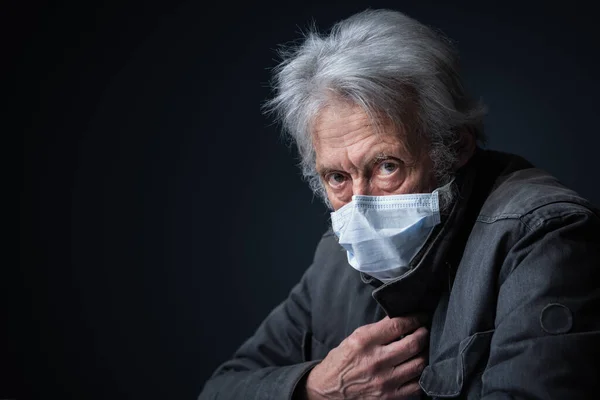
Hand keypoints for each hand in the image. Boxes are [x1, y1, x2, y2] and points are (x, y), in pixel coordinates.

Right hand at [304, 315, 427, 399]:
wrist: (328, 389)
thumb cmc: (341, 361)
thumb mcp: (354, 338)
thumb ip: (377, 330)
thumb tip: (400, 319)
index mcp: (365, 341)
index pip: (398, 325)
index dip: (415, 319)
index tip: (421, 316)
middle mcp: (376, 361)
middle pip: (413, 344)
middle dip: (424, 334)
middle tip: (424, 330)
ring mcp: (384, 381)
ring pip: (419, 363)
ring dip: (425, 353)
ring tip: (423, 348)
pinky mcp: (389, 397)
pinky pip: (417, 385)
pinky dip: (421, 374)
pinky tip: (417, 367)